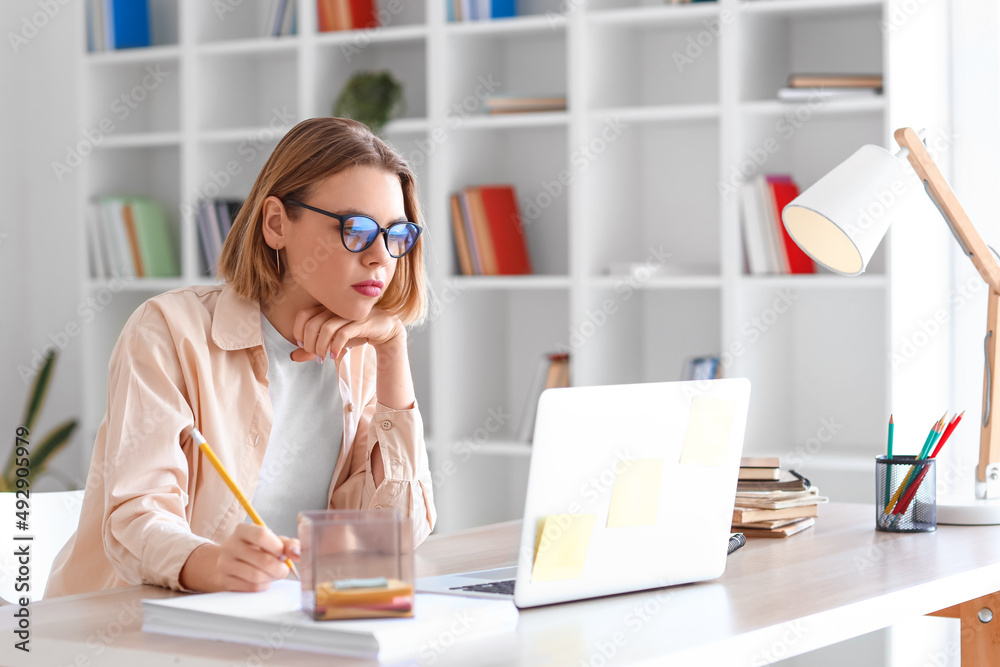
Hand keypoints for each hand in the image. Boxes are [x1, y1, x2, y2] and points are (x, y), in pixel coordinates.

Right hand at [181, 523, 300, 592]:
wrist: (223, 563)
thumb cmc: (253, 550)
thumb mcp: (269, 541)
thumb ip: (287, 544)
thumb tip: (298, 554)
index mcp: (243, 530)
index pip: (261, 535)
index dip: (278, 547)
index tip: (283, 554)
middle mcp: (231, 545)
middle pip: (263, 560)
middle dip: (280, 568)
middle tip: (282, 569)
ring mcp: (225, 564)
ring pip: (257, 576)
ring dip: (270, 578)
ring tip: (271, 575)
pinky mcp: (224, 581)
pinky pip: (250, 587)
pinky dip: (262, 586)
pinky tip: (261, 581)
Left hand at [290, 305, 404, 362]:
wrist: (385, 329)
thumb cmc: (356, 332)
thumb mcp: (332, 340)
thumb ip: (314, 347)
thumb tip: (293, 356)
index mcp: (327, 307)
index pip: (303, 314)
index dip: (298, 331)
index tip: (303, 345)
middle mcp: (336, 308)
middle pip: (312, 323)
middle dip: (309, 343)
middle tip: (314, 355)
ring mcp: (348, 314)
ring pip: (326, 329)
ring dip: (321, 347)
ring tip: (322, 358)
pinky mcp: (361, 322)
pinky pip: (343, 334)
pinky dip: (335, 346)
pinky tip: (335, 355)